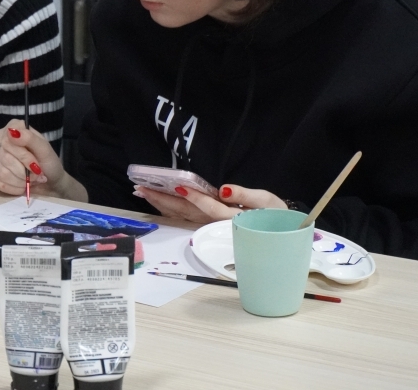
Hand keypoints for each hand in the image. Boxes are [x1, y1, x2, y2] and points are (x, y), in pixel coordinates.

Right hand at [0, 119, 88, 200]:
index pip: (8, 142)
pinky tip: (20, 187)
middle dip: (23, 173)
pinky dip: (10, 188)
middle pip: (4, 158)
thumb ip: (30, 139)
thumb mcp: (45, 150)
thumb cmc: (48, 163)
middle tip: (36, 177)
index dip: (23, 158)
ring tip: (29, 182)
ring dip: (18, 182)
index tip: (37, 167)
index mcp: (14, 127)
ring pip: (0, 171)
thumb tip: (12, 132)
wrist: (48, 182)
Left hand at [136, 183, 286, 222]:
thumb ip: (244, 195)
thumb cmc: (271, 212)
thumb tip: (224, 190)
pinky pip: (182, 218)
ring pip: (181, 216)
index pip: (210, 207)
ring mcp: (207, 226)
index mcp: (231, 216)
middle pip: (186, 212)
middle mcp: (215, 223)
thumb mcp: (264, 201)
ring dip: (160, 204)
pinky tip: (154, 201)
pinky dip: (167, 209)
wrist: (275, 229)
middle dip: (164, 200)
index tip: (179, 186)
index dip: (195, 197)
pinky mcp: (204, 224)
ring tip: (142, 192)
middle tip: (142, 188)